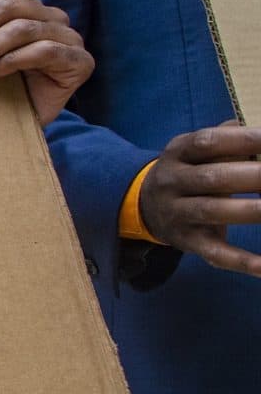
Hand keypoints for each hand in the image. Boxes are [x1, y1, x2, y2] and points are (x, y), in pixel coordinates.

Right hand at [139, 125, 260, 275]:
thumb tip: (259, 131)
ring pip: (213, 211)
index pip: (209, 142)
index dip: (243, 140)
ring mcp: (177, 213)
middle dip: (252, 176)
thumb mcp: (197, 150)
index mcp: (177, 152)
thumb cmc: (188, 172)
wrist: (144, 206)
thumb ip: (228, 138)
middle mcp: (171, 181)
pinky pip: (215, 253)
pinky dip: (242, 261)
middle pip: (212, 177)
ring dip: (250, 210)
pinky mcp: (187, 242)